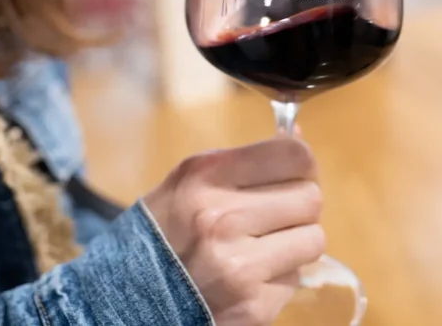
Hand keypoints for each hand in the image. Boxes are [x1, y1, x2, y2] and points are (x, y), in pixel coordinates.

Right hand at [144, 139, 324, 324]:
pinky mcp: (254, 307)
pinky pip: (296, 278)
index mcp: (205, 175)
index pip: (294, 156)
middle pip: (310, 198)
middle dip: (299, 207)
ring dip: (296, 243)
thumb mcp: (190, 180)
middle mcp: (222, 218)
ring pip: (313, 239)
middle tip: (276, 216)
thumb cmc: (164, 230)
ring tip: (264, 246)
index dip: (300, 166)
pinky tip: (251, 275)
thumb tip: (299, 134)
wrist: (128, 297)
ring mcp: (240, 267)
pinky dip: (280, 276)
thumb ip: (243, 160)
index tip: (291, 176)